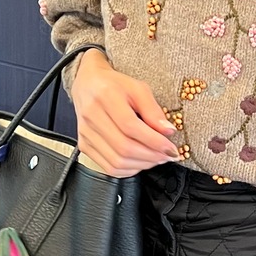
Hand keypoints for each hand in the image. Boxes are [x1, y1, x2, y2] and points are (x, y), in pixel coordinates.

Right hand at [68, 48, 178, 176]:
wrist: (88, 85)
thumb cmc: (115, 86)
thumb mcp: (138, 89)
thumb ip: (153, 110)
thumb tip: (168, 132)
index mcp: (106, 97)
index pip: (131, 127)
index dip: (154, 141)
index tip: (171, 148)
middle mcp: (92, 117)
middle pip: (124, 147)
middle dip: (151, 156)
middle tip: (167, 156)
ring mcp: (86, 134)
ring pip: (117, 162)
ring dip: (142, 165)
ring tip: (157, 159)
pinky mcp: (84, 146)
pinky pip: (109, 168)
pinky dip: (129, 170)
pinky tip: (141, 162)